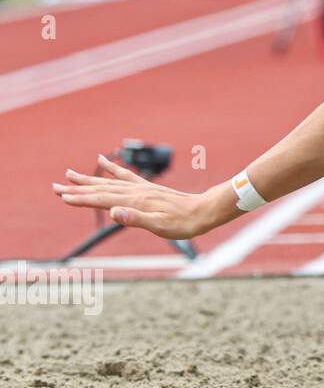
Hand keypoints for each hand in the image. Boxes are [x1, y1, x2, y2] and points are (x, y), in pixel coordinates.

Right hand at [52, 154, 217, 240]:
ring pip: (109, 182)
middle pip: (100, 188)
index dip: (81, 199)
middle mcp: (135, 191)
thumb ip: (136, 219)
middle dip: (77, 188)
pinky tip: (101, 160)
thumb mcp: (160, 226)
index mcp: (135, 201)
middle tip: (54, 186)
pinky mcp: (148, 187)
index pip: (102, 200)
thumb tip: (114, 213)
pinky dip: (111, 168)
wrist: (205, 211)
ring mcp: (141, 188)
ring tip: (69, 173)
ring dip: (88, 179)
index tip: (61, 197)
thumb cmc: (183, 223)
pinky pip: (125, 175)